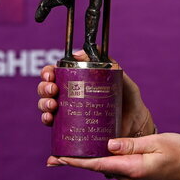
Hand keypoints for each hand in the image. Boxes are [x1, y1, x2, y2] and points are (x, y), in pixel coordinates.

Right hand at [37, 52, 155, 136]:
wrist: (135, 122)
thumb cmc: (127, 96)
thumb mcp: (118, 75)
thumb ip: (105, 61)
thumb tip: (79, 53)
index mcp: (77, 80)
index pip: (55, 73)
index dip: (47, 72)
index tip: (50, 74)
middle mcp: (69, 95)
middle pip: (47, 88)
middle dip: (44, 88)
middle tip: (53, 90)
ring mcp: (68, 111)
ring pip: (46, 105)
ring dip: (43, 103)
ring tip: (53, 105)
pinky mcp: (70, 127)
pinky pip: (52, 124)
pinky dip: (46, 120)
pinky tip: (50, 119)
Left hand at [46, 132, 179, 179]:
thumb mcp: (158, 143)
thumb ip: (132, 144)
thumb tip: (108, 144)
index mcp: (133, 169)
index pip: (97, 165)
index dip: (75, 162)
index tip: (56, 159)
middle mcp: (129, 178)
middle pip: (98, 167)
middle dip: (77, 160)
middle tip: (55, 153)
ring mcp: (134, 179)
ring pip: (106, 167)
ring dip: (90, 159)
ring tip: (73, 147)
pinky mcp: (138, 176)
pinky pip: (116, 167)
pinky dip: (105, 159)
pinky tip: (99, 149)